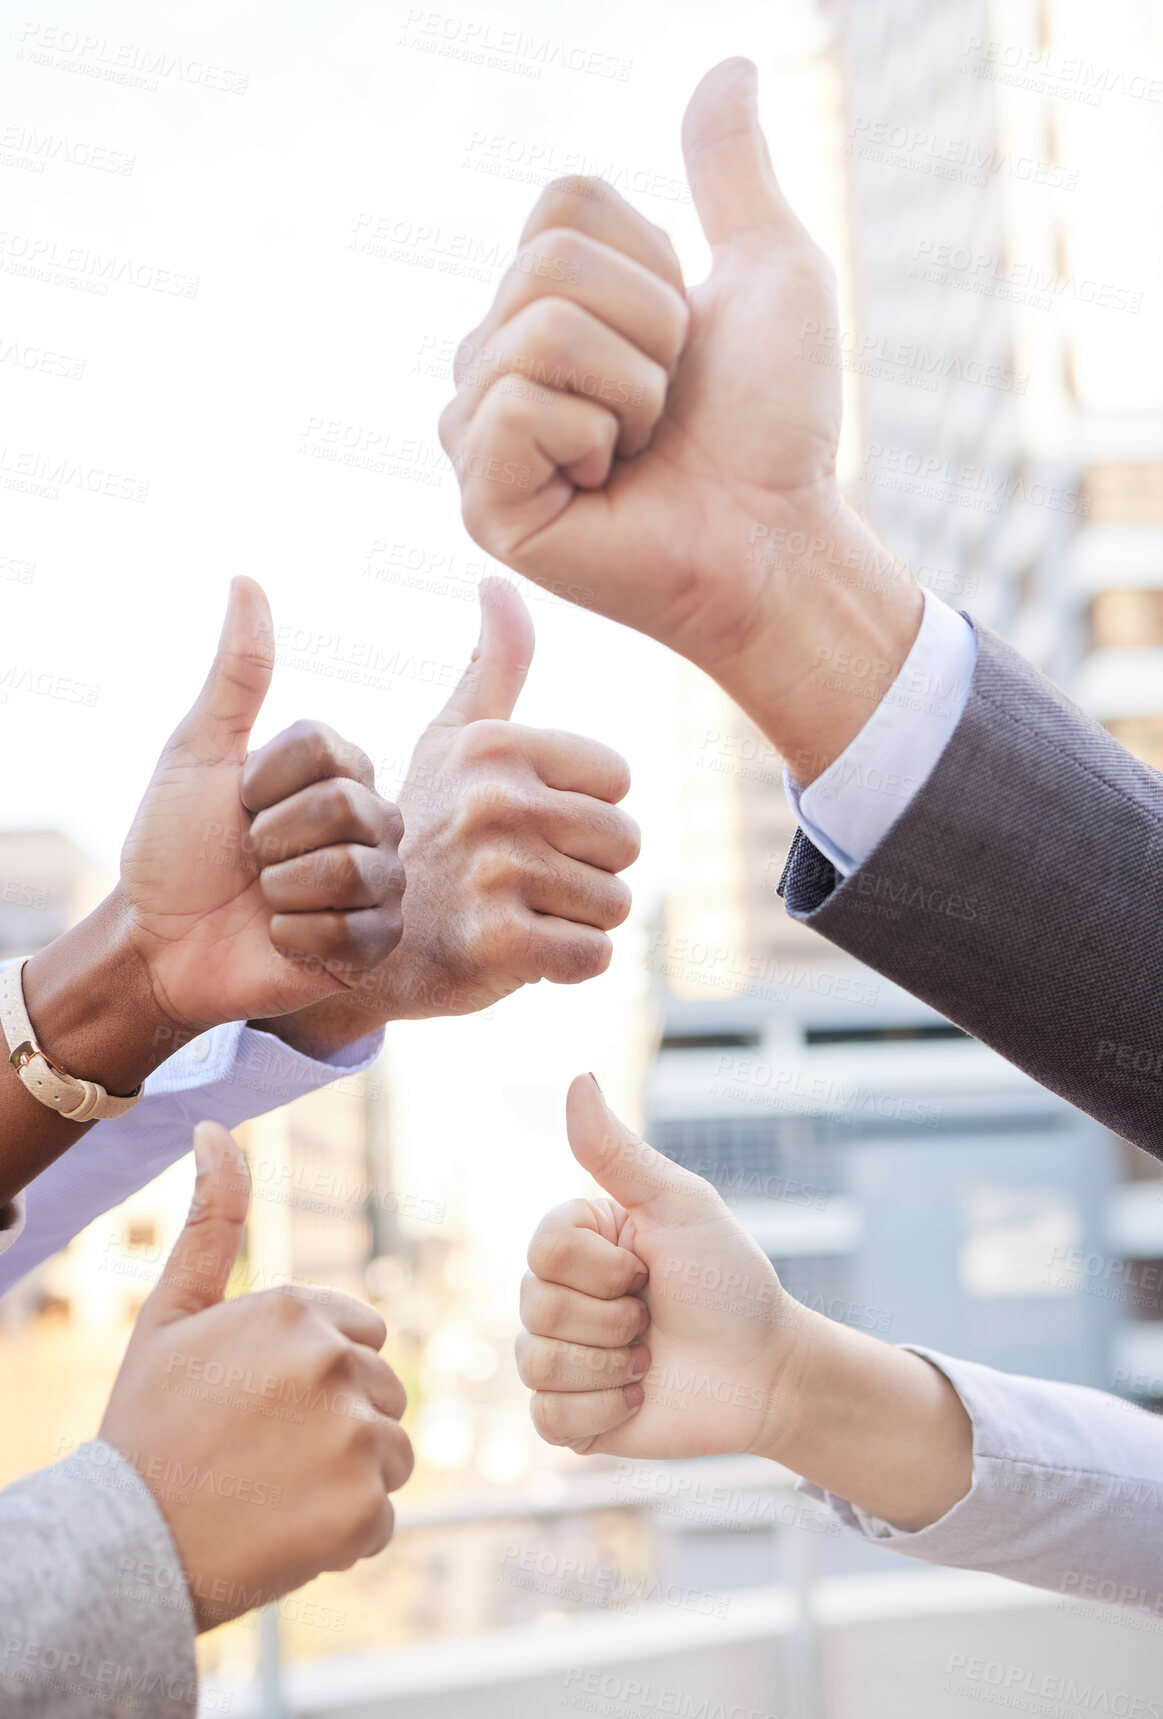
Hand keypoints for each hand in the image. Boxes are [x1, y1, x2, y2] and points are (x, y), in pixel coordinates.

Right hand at [99, 1122, 413, 1630]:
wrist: (122, 1550)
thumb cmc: (150, 1428)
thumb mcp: (172, 1314)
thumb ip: (212, 1220)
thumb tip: (215, 1128)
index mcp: (297, 1310)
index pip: (363, 1339)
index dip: (316, 1378)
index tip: (260, 1406)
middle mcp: (334, 1362)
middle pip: (383, 1394)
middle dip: (339, 1426)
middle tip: (263, 1456)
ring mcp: (353, 1435)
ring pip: (391, 1454)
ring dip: (348, 1480)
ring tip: (274, 1494)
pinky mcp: (363, 1508)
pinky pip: (383, 1519)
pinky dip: (346, 1537)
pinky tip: (287, 1534)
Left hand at [119, 577, 404, 1032]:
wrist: (162, 943)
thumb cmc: (174, 848)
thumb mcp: (197, 753)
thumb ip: (237, 674)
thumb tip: (247, 580)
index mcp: (339, 771)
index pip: (329, 750)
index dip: (266, 782)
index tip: (238, 804)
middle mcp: (372, 821)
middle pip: (346, 809)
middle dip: (273, 839)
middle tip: (251, 859)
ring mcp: (380, 883)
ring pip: (351, 871)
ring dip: (282, 892)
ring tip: (265, 900)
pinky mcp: (376, 943)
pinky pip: (355, 931)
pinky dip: (299, 937)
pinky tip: (283, 938)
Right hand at [268, 578, 639, 1051]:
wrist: (360, 942)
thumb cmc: (426, 833)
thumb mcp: (451, 741)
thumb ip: (492, 666)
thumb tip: (499, 582)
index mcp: (496, 745)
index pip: (617, 782)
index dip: (584, 813)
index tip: (528, 827)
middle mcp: (495, 799)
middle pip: (625, 842)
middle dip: (589, 871)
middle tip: (524, 880)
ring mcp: (495, 871)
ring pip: (615, 903)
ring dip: (578, 920)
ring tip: (519, 912)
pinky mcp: (499, 942)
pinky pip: (593, 957)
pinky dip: (568, 967)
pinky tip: (520, 954)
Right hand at [440, 59, 920, 772]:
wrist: (778, 535)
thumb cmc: (776, 424)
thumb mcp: (770, 270)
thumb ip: (731, 172)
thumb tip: (731, 66)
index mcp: (547, 303)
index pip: (561, 204)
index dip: (650, 261)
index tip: (684, 340)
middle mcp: (497, 359)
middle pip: (545, 264)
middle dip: (648, 329)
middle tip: (670, 406)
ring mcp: (479, 432)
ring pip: (537, 330)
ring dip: (632, 388)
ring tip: (643, 449)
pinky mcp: (481, 499)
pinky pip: (520, 405)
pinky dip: (594, 438)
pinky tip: (606, 487)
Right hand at [517, 1076, 972, 1529]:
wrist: (768, 1370)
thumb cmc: (730, 1279)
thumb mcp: (680, 1205)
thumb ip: (618, 1151)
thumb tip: (578, 1078)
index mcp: (577, 1241)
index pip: (543, 1248)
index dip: (603, 1267)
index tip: (649, 1266)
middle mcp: (559, 1294)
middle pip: (536, 1306)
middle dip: (615, 1318)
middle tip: (655, 1317)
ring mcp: (561, 1355)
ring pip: (537, 1364)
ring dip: (611, 1365)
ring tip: (649, 1359)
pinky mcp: (570, 1416)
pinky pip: (547, 1421)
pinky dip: (602, 1411)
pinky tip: (637, 1396)